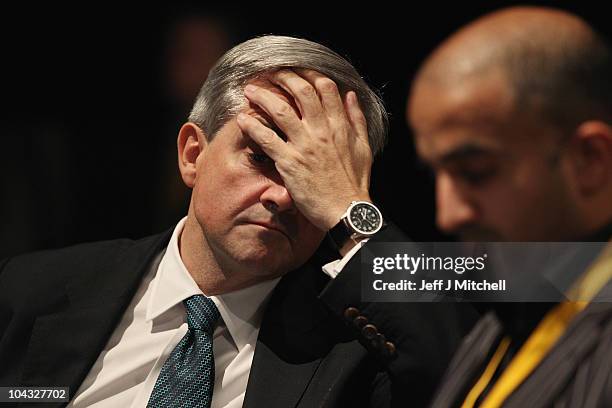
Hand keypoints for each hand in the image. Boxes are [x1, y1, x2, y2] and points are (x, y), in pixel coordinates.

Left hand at [236, 69, 372, 230]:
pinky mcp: (290, 162)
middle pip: (301, 91)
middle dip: (284, 77)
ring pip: (280, 110)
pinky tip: (242, 119)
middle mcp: (322, 130)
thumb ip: (357, 119)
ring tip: (251, 90)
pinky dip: (253, 126)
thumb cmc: (354, 183)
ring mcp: (305, 145)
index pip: (325, 88)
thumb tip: (350, 95)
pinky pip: (267, 138)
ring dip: (263, 96)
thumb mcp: (363, 147)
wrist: (346, 210)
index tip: (297, 72)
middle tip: (271, 74)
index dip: (309, 74)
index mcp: (340, 126)